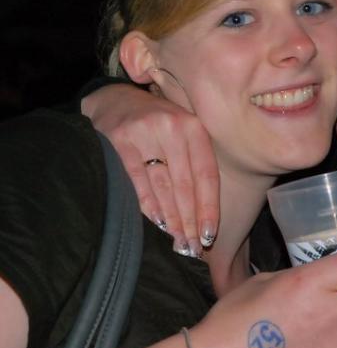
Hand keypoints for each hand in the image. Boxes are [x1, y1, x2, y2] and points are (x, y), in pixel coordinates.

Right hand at [82, 84, 216, 255]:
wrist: (115, 100)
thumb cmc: (158, 125)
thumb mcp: (183, 133)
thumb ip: (195, 164)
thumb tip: (205, 215)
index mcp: (194, 127)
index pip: (207, 174)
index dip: (209, 207)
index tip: (210, 234)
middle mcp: (172, 127)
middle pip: (185, 184)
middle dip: (190, 220)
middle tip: (193, 246)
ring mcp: (144, 133)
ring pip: (163, 186)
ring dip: (172, 218)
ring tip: (178, 241)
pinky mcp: (119, 141)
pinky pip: (137, 181)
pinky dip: (148, 205)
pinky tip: (157, 222)